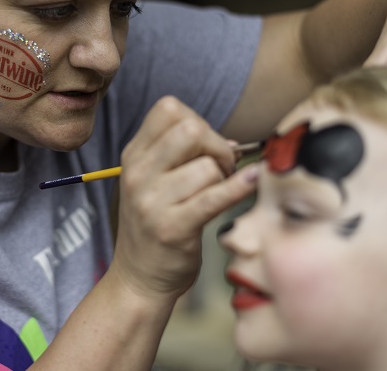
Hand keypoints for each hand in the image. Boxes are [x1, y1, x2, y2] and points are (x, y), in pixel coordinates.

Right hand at [110, 96, 258, 301]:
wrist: (139, 278)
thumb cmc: (156, 225)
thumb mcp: (153, 182)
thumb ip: (182, 156)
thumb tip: (232, 144)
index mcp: (134, 155)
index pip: (169, 108)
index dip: (197, 121)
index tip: (204, 147)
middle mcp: (138, 173)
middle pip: (191, 129)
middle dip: (217, 145)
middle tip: (221, 169)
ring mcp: (152, 201)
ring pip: (208, 166)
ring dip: (225, 178)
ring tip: (218, 193)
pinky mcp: (173, 228)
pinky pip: (215, 196)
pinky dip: (240, 187)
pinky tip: (252, 180)